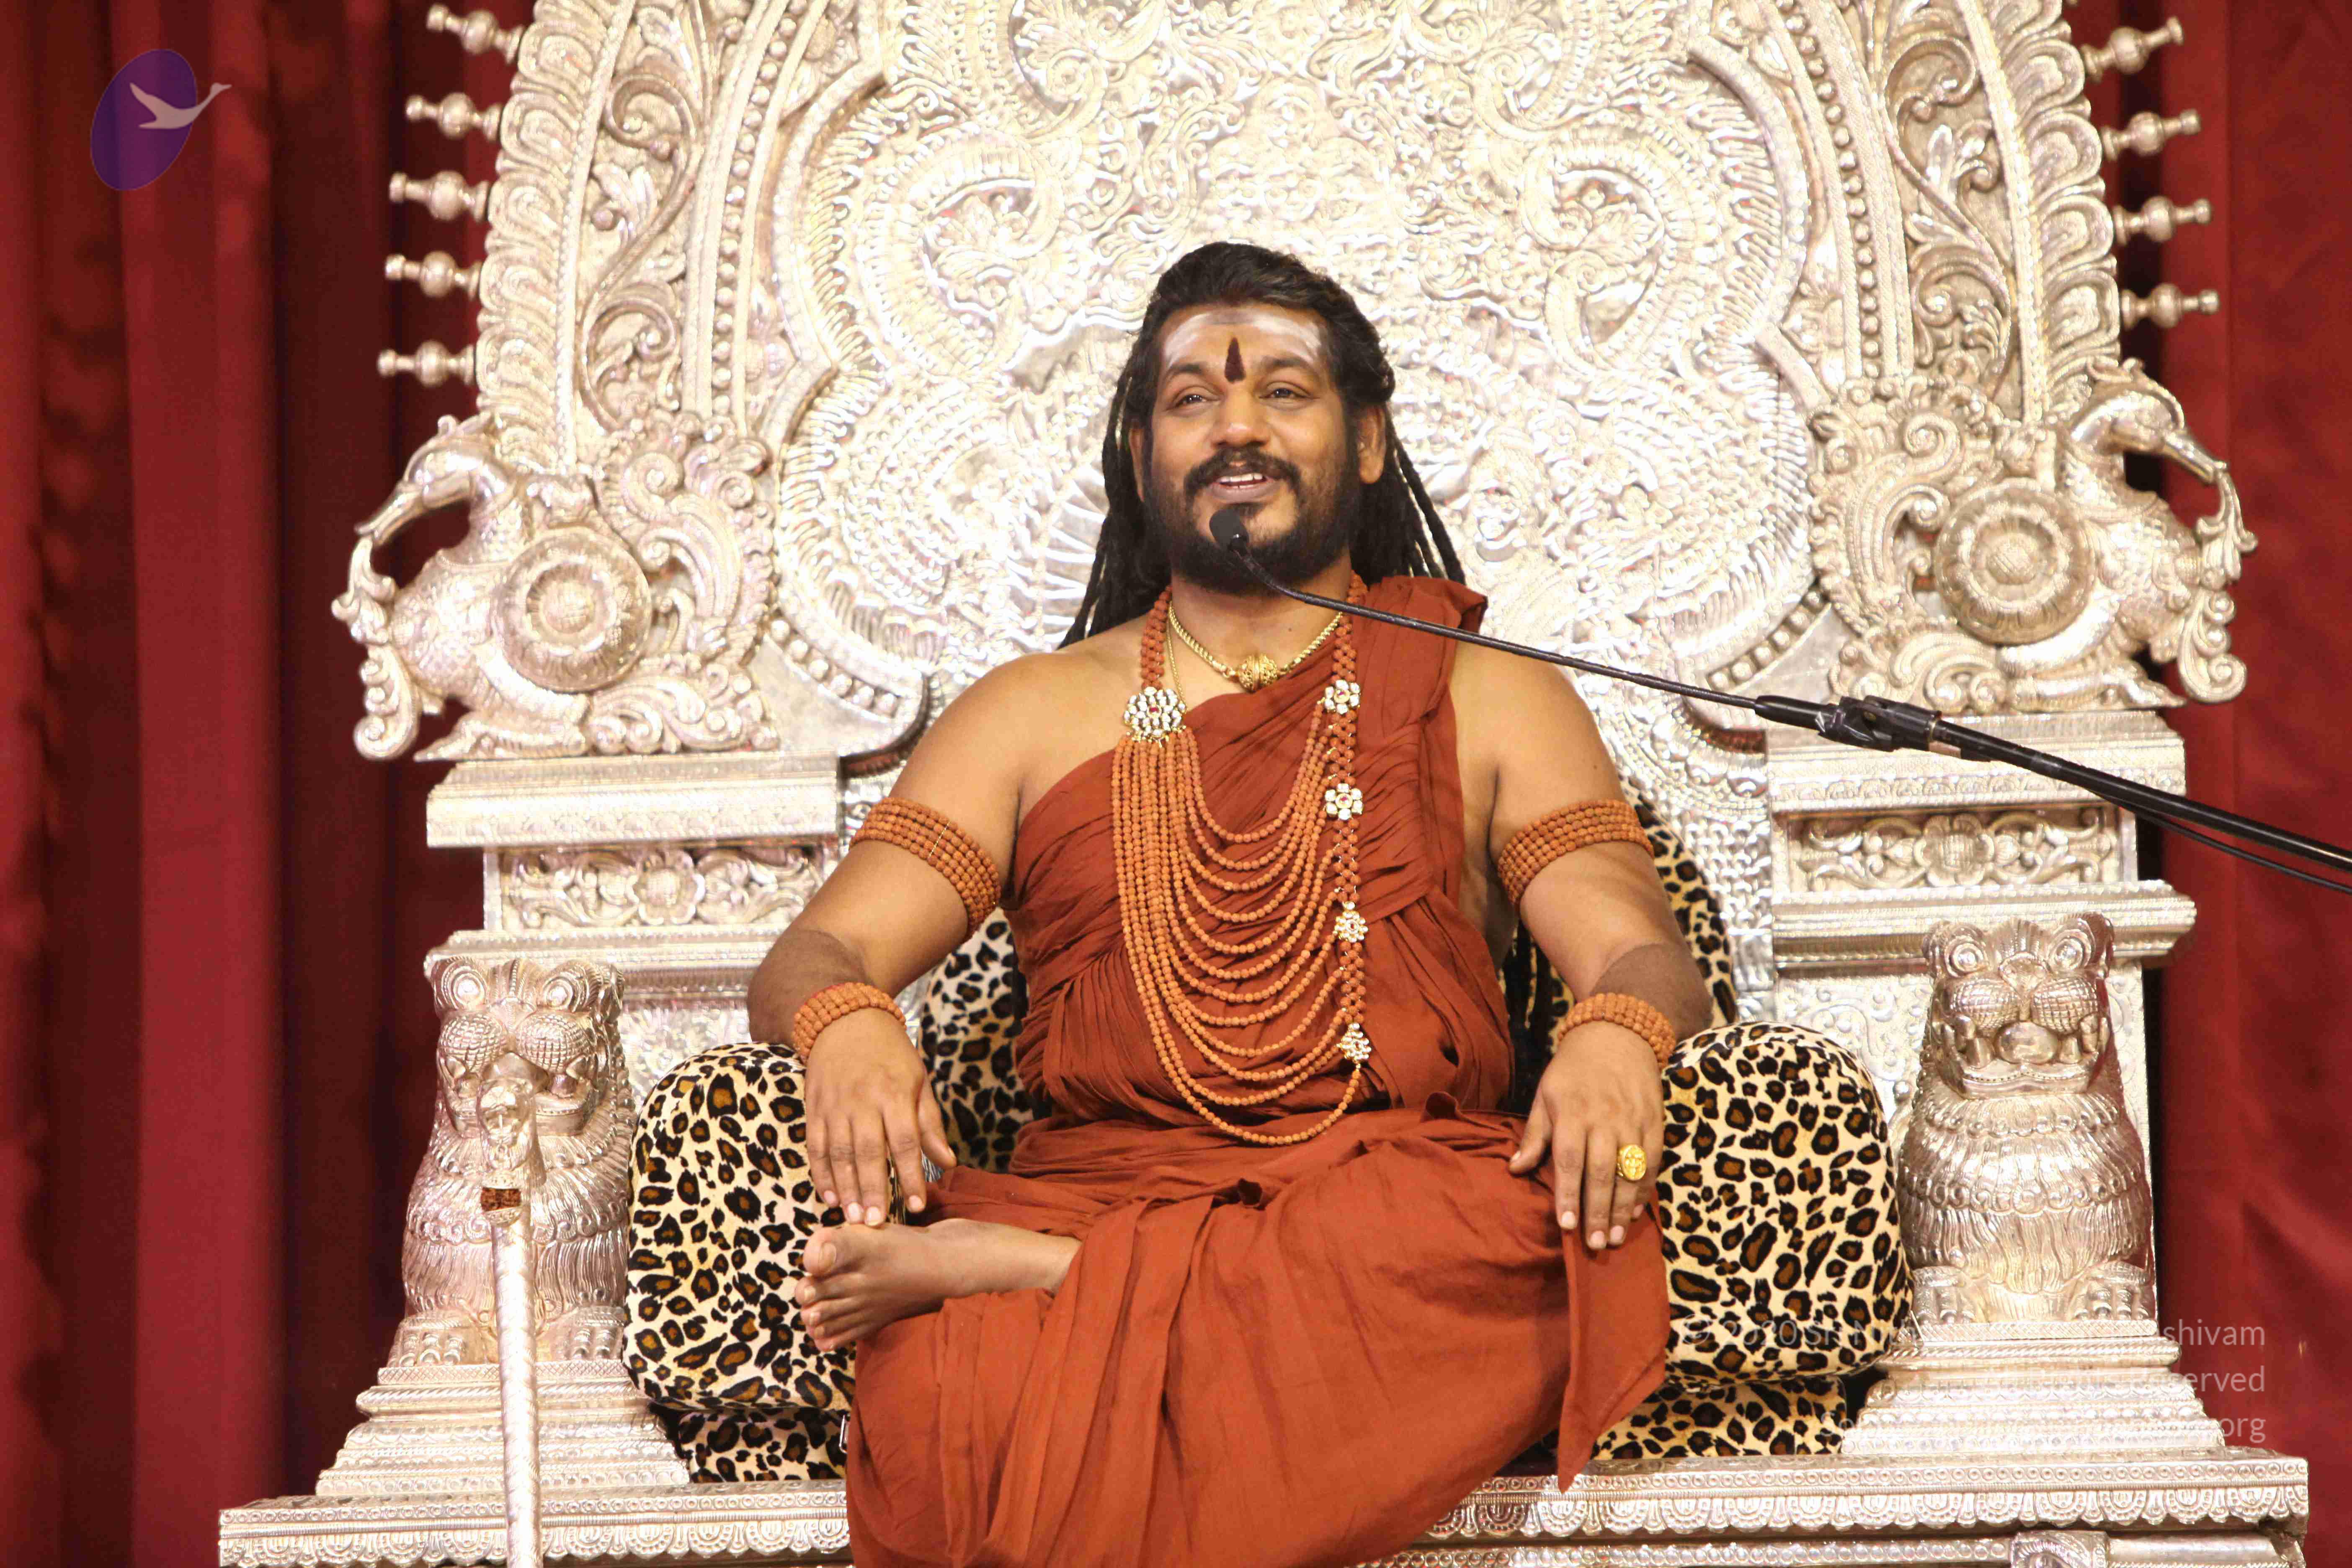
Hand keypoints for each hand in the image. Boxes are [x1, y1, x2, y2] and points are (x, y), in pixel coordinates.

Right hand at [802, 1010, 956, 1225]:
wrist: (846, 1020)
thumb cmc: (891, 1055)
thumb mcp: (919, 1081)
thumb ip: (930, 1125)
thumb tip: (948, 1163)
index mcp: (895, 1093)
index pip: (905, 1140)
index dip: (910, 1174)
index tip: (916, 1204)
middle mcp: (863, 1101)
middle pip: (868, 1150)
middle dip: (872, 1188)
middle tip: (876, 1221)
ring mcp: (835, 1105)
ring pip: (838, 1152)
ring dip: (845, 1186)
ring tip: (852, 1216)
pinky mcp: (813, 1107)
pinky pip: (814, 1145)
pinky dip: (820, 1173)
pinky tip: (829, 1195)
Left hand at [1506, 1021, 1662, 1251]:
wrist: (1617, 1035)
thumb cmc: (1573, 1070)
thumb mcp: (1545, 1094)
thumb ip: (1535, 1134)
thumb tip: (1515, 1169)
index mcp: (1573, 1111)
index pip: (1570, 1159)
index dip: (1569, 1194)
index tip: (1566, 1225)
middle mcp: (1605, 1119)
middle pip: (1602, 1171)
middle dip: (1597, 1210)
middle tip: (1593, 1244)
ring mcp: (1633, 1121)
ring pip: (1629, 1171)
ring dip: (1622, 1208)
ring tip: (1613, 1237)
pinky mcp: (1654, 1123)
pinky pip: (1651, 1162)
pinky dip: (1644, 1189)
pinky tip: (1634, 1212)